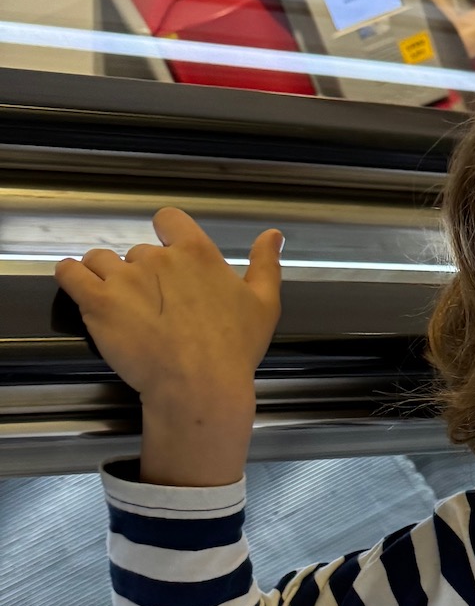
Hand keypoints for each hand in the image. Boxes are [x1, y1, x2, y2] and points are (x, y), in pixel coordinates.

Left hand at [55, 208, 281, 485]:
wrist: (200, 386)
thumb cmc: (234, 350)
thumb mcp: (264, 305)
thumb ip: (266, 264)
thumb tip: (273, 235)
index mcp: (196, 253)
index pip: (169, 219)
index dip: (165, 235)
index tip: (167, 258)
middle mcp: (157, 258)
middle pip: (137, 251)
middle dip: (140, 273)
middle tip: (151, 305)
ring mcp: (124, 278)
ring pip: (101, 260)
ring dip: (105, 276)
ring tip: (116, 304)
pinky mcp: (97, 301)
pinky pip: (70, 272)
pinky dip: (70, 275)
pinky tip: (77, 284)